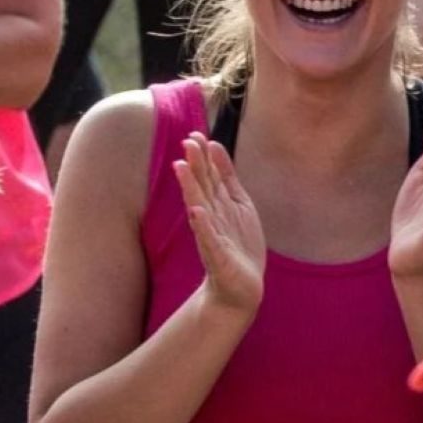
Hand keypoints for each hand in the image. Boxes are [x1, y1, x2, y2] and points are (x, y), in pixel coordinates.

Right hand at [174, 134, 264, 313]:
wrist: (241, 288)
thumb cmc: (238, 245)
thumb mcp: (238, 204)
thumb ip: (226, 177)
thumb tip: (214, 146)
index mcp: (218, 204)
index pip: (208, 175)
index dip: (203, 156)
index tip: (195, 134)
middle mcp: (211, 217)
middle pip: (202, 186)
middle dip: (195, 165)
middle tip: (187, 142)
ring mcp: (213, 236)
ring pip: (200, 207)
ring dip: (190, 188)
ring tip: (181, 168)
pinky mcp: (218, 256)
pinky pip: (209, 238)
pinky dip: (202, 225)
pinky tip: (196, 211)